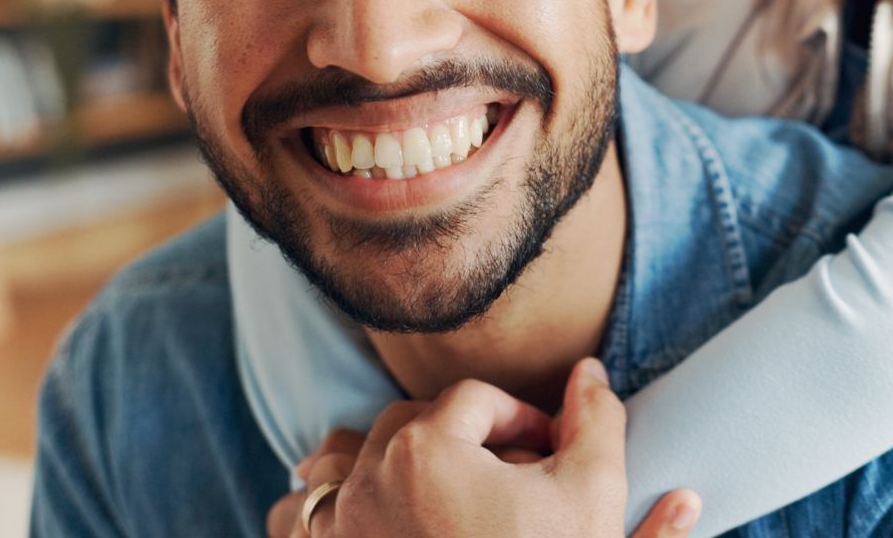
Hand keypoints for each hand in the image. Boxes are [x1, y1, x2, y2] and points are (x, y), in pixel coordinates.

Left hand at [266, 358, 701, 537]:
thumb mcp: (592, 492)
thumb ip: (596, 419)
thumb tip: (588, 370)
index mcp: (425, 448)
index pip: (476, 398)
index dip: (523, 417)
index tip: (551, 451)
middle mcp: (365, 480)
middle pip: (408, 421)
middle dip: (458, 436)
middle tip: (507, 473)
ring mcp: (337, 528)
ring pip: (341, 459)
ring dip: (380, 461)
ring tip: (436, 491)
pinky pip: (296, 516)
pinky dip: (321, 507)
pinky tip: (372, 518)